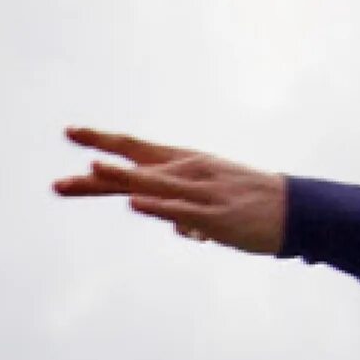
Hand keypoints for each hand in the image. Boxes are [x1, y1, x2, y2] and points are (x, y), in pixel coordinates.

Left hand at [53, 127, 286, 253]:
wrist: (293, 211)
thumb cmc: (248, 205)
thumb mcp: (211, 202)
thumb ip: (186, 212)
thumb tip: (176, 226)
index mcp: (184, 162)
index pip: (135, 148)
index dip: (103, 140)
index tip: (71, 132)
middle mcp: (188, 171)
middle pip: (135, 164)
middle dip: (99, 160)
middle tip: (66, 153)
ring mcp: (200, 192)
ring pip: (154, 183)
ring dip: (122, 177)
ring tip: (91, 170)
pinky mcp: (213, 215)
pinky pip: (179, 209)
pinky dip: (157, 205)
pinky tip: (134, 203)